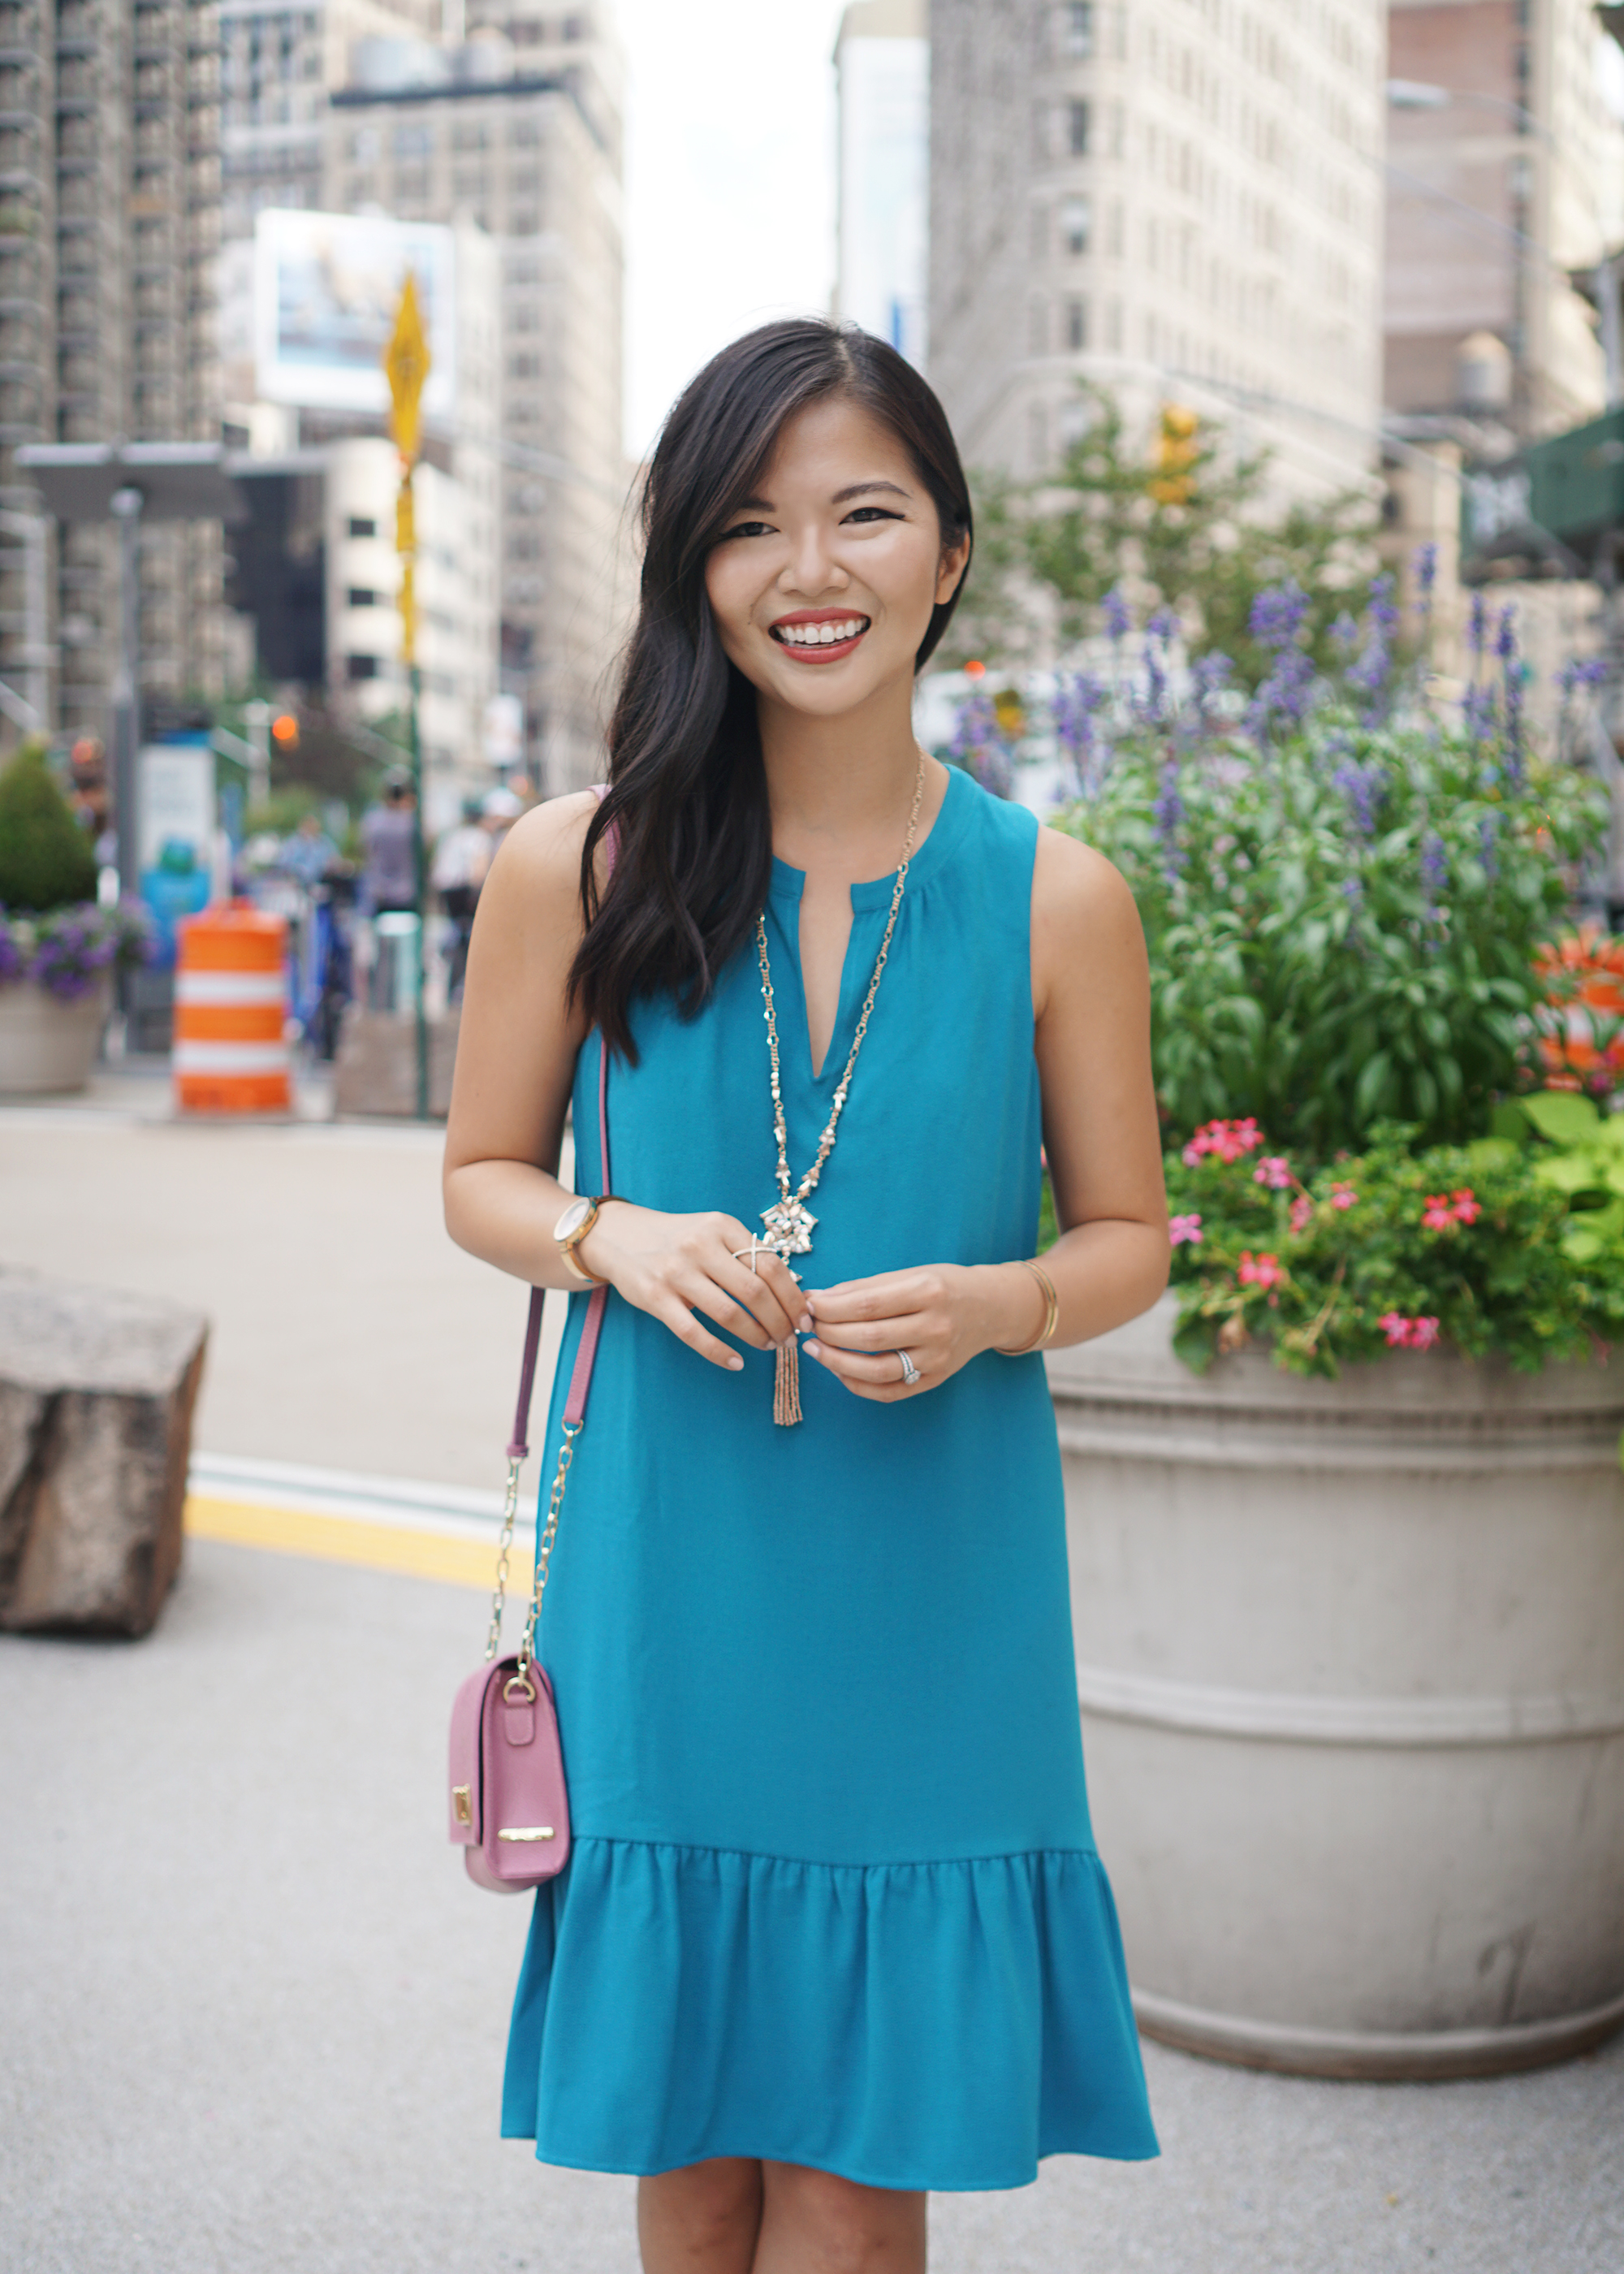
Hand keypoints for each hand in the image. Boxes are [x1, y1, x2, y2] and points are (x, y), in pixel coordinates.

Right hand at [578, 1203, 805, 1372]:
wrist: (620, 1236)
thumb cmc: (678, 1239)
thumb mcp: (712, 1231)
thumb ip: (744, 1253)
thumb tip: (790, 1291)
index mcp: (721, 1226)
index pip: (771, 1265)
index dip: (794, 1297)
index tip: (805, 1318)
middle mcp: (700, 1245)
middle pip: (755, 1291)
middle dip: (780, 1321)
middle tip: (790, 1338)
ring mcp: (675, 1272)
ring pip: (729, 1314)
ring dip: (756, 1336)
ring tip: (768, 1346)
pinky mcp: (654, 1297)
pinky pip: (693, 1333)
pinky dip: (719, 1352)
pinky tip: (736, 1362)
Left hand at [801, 1262, 1045, 1401]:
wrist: (990, 1309)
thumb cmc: (943, 1286)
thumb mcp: (909, 1274)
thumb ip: (863, 1288)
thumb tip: (816, 1300)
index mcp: (928, 1292)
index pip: (867, 1305)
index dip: (830, 1308)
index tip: (808, 1305)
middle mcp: (936, 1327)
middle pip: (868, 1337)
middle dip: (829, 1332)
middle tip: (807, 1325)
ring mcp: (937, 1359)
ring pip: (876, 1370)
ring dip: (836, 1362)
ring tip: (815, 1349)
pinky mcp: (935, 1380)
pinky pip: (888, 1392)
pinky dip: (857, 1385)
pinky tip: (839, 1370)